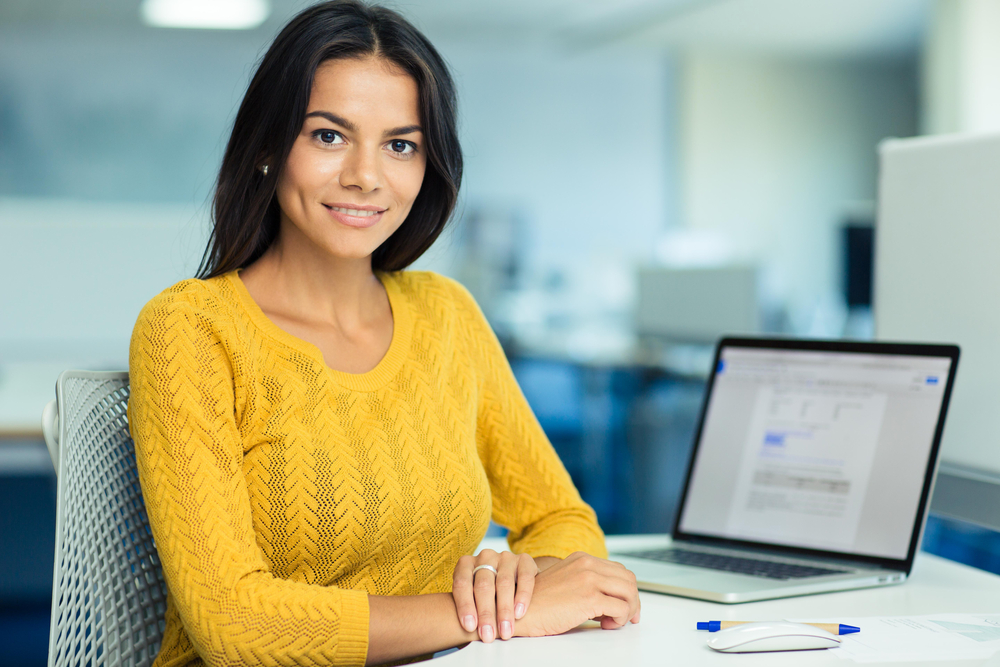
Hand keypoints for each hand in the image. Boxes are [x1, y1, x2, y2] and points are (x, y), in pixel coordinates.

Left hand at [452, 549, 538, 642]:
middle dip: (486, 613)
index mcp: (466, 563)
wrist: (513, 580)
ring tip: (505, 631)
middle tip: (488, 636)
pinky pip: (525, 577)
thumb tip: (464, 633)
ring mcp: (505, 557)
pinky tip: (519, 613)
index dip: (465, 606)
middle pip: (483, 585)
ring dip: (504, 610)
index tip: (469, 627)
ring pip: (504, 583)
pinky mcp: (524, 560)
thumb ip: (469, 608)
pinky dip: (522, 596)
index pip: (462, 583)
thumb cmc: (485, 595)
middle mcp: (485, 556)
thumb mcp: (472, 597)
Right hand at [512, 552, 640, 637]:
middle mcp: (587, 564)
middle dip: (632, 600)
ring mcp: (589, 579)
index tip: (625, 604)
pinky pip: (621, 608)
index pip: (618, 570)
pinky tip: (606, 625)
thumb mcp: (564, 583)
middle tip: (627, 617)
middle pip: (628, 579)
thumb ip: (585, 583)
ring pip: (629, 592)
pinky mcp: (590, 598)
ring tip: (614, 621)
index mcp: (581, 559)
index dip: (626, 589)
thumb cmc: (537, 603)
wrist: (517, 612)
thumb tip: (609, 599)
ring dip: (628, 610)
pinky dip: (620, 619)